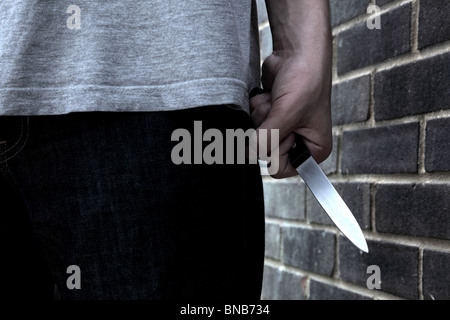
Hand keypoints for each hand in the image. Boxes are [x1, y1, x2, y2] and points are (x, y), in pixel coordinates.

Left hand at [249, 50, 331, 178]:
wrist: (297, 52)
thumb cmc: (305, 79)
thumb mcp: (287, 113)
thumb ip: (267, 138)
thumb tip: (248, 152)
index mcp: (313, 150)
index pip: (280, 168)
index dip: (275, 150)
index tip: (283, 130)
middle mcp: (298, 143)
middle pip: (264, 152)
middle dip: (266, 128)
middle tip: (279, 110)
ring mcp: (282, 130)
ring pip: (255, 136)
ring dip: (261, 115)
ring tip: (276, 100)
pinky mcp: (269, 117)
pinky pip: (251, 122)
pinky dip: (257, 107)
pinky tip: (269, 95)